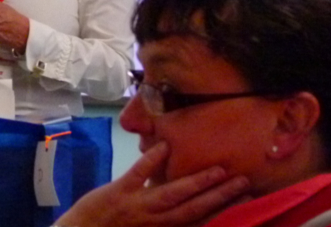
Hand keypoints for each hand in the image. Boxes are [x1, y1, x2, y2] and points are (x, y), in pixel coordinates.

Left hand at [54, 142, 249, 226]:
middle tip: (244, 183)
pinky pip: (137, 175)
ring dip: (196, 183)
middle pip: (194, 209)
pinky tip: (164, 146)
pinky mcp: (118, 193)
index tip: (247, 201)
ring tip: (219, 170)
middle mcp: (155, 222)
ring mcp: (137, 207)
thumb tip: (184, 199)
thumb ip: (162, 216)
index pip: (198, 221)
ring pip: (172, 194)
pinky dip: (151, 161)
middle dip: (220, 197)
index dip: (223, 212)